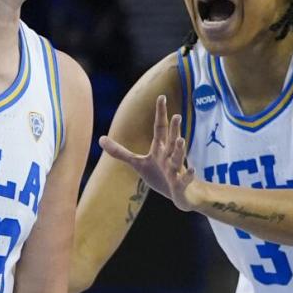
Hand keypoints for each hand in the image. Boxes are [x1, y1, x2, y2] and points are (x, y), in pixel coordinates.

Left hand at [99, 95, 195, 211]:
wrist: (182, 195)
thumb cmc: (160, 176)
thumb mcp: (138, 163)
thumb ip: (120, 152)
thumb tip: (100, 138)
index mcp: (160, 149)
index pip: (160, 128)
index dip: (160, 113)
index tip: (162, 97)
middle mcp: (169, 157)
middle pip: (171, 141)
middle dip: (174, 129)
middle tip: (176, 116)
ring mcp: (176, 170)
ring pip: (178, 158)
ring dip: (180, 150)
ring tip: (181, 140)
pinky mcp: (181, 185)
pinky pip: (185, 179)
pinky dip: (188, 175)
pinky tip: (191, 169)